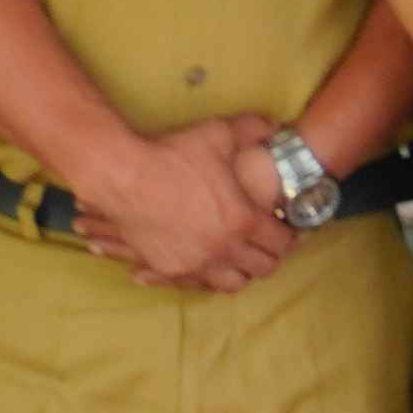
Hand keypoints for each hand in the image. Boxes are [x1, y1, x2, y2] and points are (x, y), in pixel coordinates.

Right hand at [76, 120, 292, 292]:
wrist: (124, 177)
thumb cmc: (174, 156)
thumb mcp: (218, 134)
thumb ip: (253, 129)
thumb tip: (276, 127)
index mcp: (242, 220)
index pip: (281, 243)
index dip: (288, 236)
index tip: (285, 228)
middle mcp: (223, 249)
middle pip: (262, 268)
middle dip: (269, 256)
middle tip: (266, 244)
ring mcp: (196, 264)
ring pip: (232, 284)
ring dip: (241, 272)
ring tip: (240, 257)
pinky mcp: (170, 269)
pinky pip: (199, 285)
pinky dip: (208, 278)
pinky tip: (209, 265)